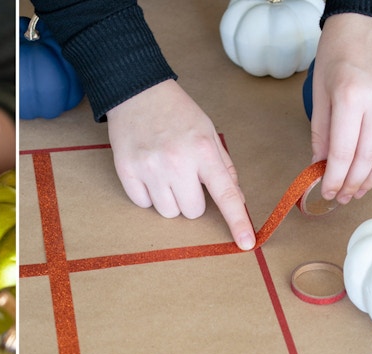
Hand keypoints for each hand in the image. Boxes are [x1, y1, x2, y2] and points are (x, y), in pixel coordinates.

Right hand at [106, 80, 254, 250]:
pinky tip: (148, 172)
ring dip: (169, 200)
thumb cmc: (176, 112)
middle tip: (184, 178)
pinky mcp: (127, 172)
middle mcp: (176, 162)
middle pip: (192, 211)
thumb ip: (223, 167)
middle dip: (192, 200)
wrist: (137, 92)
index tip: (245, 242)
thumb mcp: (208, 132)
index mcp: (202, 150)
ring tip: (164, 175)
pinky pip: (143, 204)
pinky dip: (148, 195)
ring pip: (168, 212)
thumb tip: (236, 198)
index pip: (225, 194)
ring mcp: (149, 168)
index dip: (237, 221)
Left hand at [310, 14, 371, 203]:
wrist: (367, 24)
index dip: (334, 178)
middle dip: (353, 183)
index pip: (343, 152)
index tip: (327, 193)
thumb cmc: (336, 55)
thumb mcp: (319, 94)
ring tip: (357, 191)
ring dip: (371, 177)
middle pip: (367, 157)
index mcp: (351, 98)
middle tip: (342, 198)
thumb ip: (320, 134)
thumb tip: (319, 166)